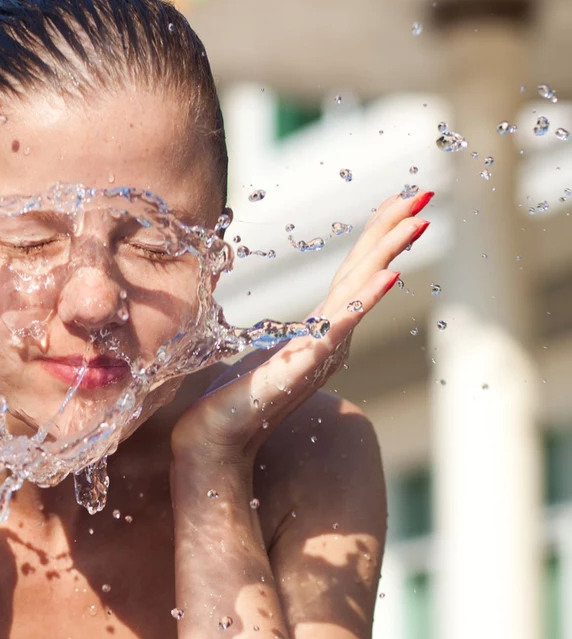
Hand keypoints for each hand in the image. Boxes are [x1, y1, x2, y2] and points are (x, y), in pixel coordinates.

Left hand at [170, 190, 432, 467]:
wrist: (212, 442)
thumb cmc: (232, 404)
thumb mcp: (260, 357)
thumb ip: (276, 337)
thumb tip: (273, 322)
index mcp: (319, 331)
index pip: (352, 274)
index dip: (375, 236)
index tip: (399, 200)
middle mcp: (328, 339)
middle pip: (365, 274)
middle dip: (394, 233)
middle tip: (425, 195)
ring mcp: (319, 352)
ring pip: (360, 294)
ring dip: (388, 255)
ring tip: (417, 222)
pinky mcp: (301, 366)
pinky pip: (338, 327)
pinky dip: (364, 301)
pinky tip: (386, 276)